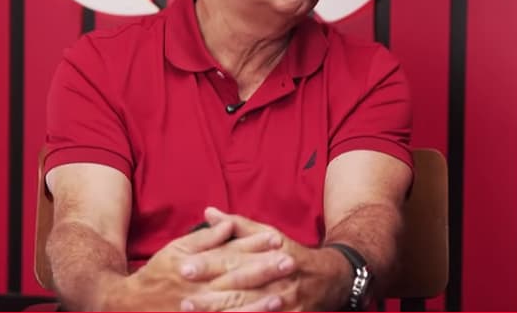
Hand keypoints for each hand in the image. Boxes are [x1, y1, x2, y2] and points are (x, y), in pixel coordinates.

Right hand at [103, 219, 295, 310]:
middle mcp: (199, 290)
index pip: (230, 253)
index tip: (277, 240)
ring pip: (232, 306)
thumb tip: (227, 223)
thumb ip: (205, 238)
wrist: (131, 305)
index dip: (254, 246)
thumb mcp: (177, 249)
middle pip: (235, 279)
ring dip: (257, 303)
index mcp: (195, 266)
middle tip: (289, 263)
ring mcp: (200, 311)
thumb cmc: (158, 273)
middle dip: (263, 271)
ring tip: (281, 296)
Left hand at [177, 208, 351, 311]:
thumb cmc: (292, 254)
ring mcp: (287, 302)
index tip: (184, 267)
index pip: (236, 259)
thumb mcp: (269, 235)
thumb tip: (208, 212)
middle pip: (241, 288)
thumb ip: (238, 226)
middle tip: (184, 299)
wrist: (333, 278)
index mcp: (272, 253)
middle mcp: (280, 277)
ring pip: (251, 310)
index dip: (210, 264)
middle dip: (212, 296)